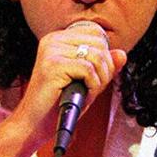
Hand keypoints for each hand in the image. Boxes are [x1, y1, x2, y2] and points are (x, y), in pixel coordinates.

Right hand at [12, 22, 125, 142]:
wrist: (34, 124)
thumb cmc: (59, 104)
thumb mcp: (87, 81)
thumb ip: (104, 66)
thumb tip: (122, 54)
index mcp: (58, 39)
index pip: (96, 33)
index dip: (105, 54)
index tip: (96, 74)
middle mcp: (53, 40)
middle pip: (99, 43)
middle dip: (105, 68)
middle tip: (94, 86)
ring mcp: (51, 51)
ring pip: (96, 56)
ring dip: (100, 79)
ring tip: (88, 91)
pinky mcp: (53, 65)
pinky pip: (89, 70)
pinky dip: (93, 86)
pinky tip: (83, 94)